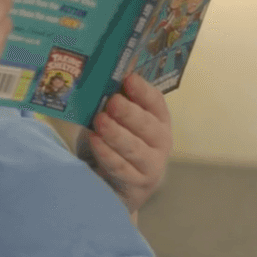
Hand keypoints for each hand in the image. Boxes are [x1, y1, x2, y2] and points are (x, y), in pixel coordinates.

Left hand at [79, 73, 171, 214]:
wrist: (112, 186)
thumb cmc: (113, 144)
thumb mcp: (115, 119)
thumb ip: (115, 97)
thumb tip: (108, 70)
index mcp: (158, 120)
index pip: (156, 103)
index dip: (143, 91)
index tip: (128, 79)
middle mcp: (161, 142)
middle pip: (148, 126)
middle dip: (129, 113)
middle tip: (112, 102)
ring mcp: (152, 165)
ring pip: (135, 148)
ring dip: (117, 133)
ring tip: (100, 120)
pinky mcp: (137, 185)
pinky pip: (121, 168)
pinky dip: (108, 154)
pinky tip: (95, 142)